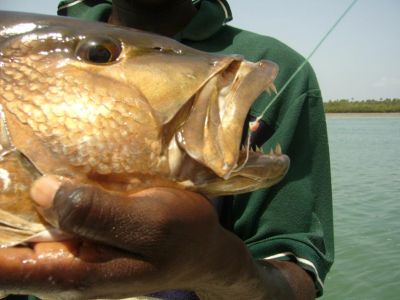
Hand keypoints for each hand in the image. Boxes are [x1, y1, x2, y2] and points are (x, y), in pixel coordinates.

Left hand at [0, 176, 314, 299]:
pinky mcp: (83, 230)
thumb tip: (41, 189)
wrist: (202, 248)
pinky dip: (42, 189)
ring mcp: (72, 247)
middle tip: (9, 162)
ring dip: (17, 195)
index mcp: (76, 272)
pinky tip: (48, 166)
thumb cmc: (183, 236)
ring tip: (18, 158)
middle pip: (7, 244)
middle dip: (6, 201)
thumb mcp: (150, 224)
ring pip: (24, 224)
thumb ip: (97, 213)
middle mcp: (64, 264)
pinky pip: (49, 210)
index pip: (4, 271)